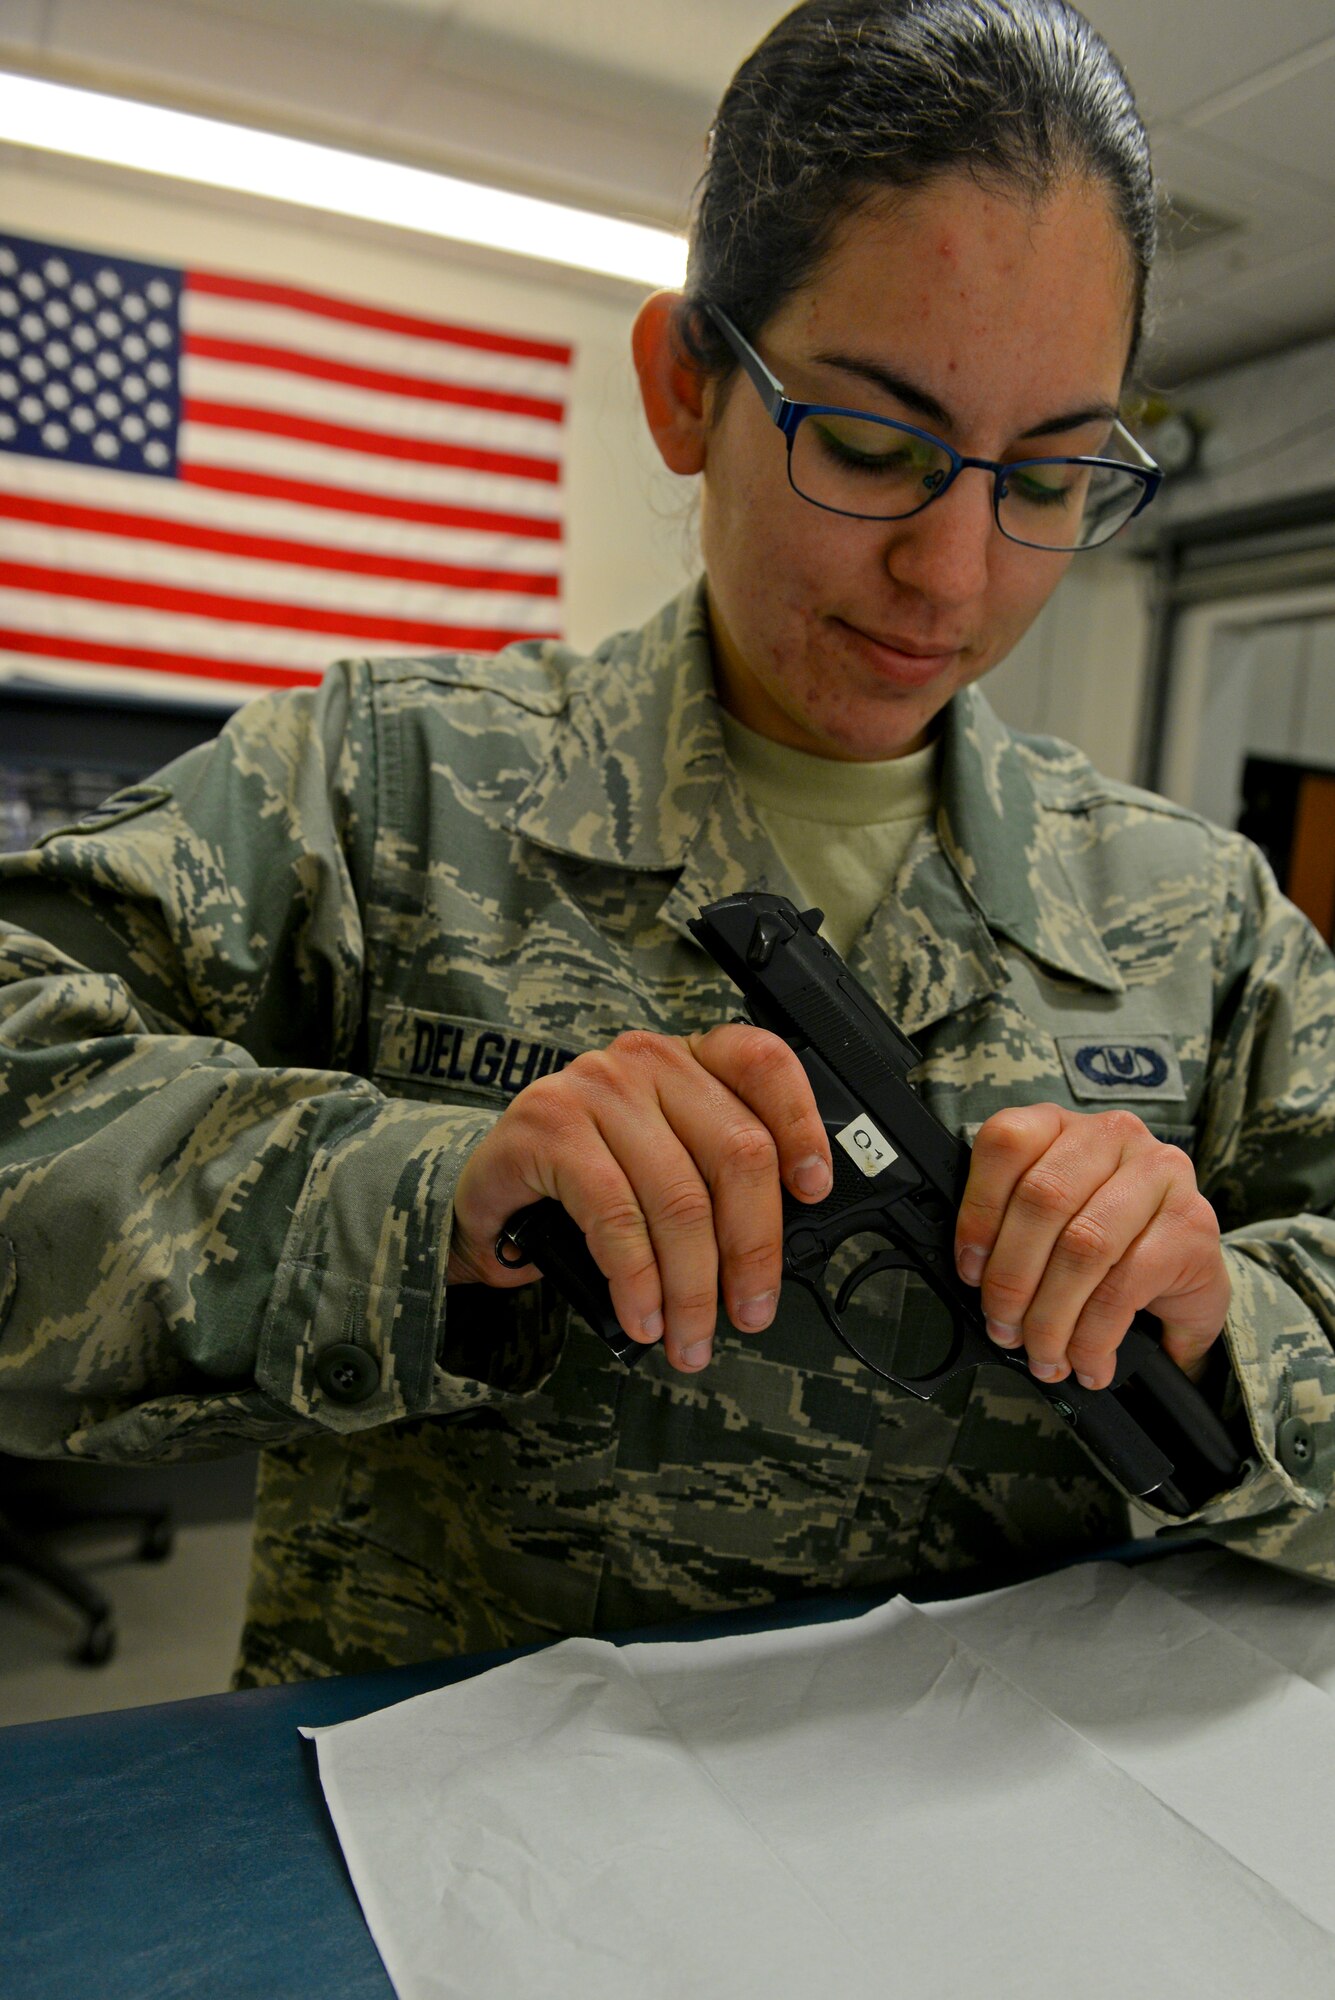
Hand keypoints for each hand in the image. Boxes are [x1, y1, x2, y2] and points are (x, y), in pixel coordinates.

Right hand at [447, 1025, 832, 1372]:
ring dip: (691, 1288)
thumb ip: (714, 1179)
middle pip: (736, 1152)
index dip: (802, 1126)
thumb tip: (769, 1256)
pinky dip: (637, 1281)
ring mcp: (596, 1088)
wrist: (493, 1188)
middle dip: (752, 1250)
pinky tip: (642, 1315)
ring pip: (680, 1197)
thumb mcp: (665, 1161)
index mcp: (690, 1060)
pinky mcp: (549, 1126)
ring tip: (689, 1337)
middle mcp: (649, 1061)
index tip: (815, 1191)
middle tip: (750, 1312)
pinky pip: (615, 1216)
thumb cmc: (590, 1179)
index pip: (764, 1064)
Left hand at [953, 1104, 1228, 1387]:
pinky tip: (1088, 1362)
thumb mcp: (1051, 1225)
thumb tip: (971, 1275)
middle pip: (1043, 1198)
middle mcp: (1113, 1136)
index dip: (979, 1211)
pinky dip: (1095, 1336)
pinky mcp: (1192, 1224)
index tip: (970, 1269)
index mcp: (1063, 1125)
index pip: (1007, 1143)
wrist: (1188, 1278)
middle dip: (1012, 1278)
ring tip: (1044, 1353)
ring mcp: (1160, 1174)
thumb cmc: (1107, 1247)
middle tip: (1004, 1328)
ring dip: (1052, 1315)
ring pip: (1083, 1245)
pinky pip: (1125, 1286)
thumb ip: (1010, 1229)